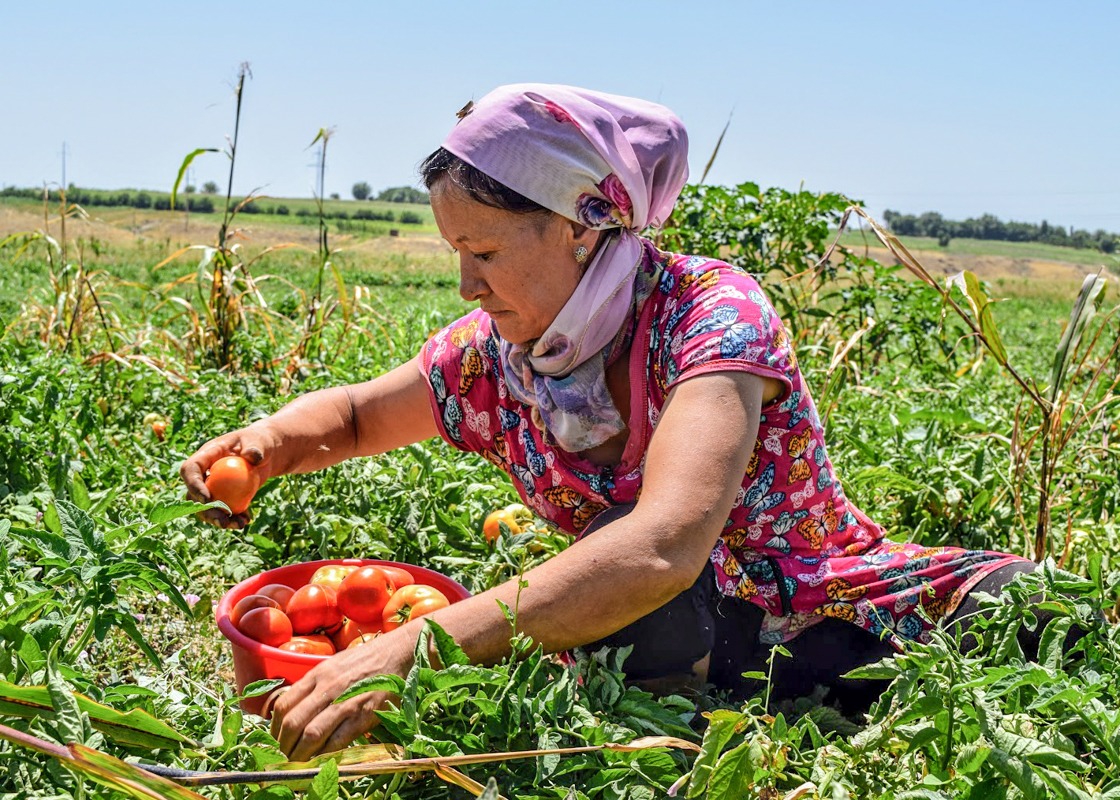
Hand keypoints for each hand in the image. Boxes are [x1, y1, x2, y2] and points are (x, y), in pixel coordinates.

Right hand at [180, 425, 272, 528]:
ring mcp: (212, 486)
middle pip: (194, 494)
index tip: (208, 499)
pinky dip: (233, 518)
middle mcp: (205, 472)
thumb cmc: (259, 442)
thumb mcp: (259, 442)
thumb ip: (256, 448)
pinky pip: (223, 511)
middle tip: (223, 521)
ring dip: (219, 519)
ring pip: (207, 508)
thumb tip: (252, 457)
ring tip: (239, 525)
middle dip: (206, 511)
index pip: (190, 469)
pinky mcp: (224, 496)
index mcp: (207, 454)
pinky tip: (246, 520)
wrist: (266, 453)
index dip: (194, 485)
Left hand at [269, 630, 412, 759]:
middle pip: (293, 723)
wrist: (399, 652)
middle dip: (283, 746)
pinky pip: (338, 741)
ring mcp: (346, 701)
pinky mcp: (365, 715)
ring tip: (297, 764)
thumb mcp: (334, 665)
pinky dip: (325, 754)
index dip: (274, 729)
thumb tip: (295, 710)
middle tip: (283, 758)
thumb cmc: (366, 660)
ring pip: (311, 734)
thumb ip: (314, 685)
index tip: (275, 741)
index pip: (284, 705)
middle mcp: (328, 687)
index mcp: (318, 674)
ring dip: (300, 755)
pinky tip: (321, 760)